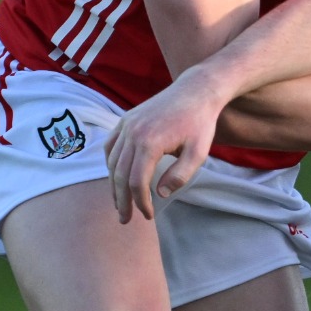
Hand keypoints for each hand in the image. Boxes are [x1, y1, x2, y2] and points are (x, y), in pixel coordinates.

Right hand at [104, 70, 227, 223]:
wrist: (195, 91)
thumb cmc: (200, 123)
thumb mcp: (199, 152)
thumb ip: (180, 175)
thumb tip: (160, 194)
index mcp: (149, 142)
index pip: (137, 182)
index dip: (140, 202)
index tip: (148, 215)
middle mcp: (132, 133)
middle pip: (120, 175)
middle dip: (122, 200)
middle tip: (125, 219)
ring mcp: (126, 125)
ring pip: (112, 162)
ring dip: (114, 185)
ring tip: (120, 203)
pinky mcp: (125, 120)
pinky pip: (110, 146)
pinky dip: (111, 164)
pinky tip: (116, 177)